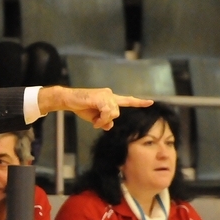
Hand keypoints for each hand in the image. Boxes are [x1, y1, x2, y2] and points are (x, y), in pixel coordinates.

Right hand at [37, 86, 152, 129]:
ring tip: (95, 122)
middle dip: (107, 120)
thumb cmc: (81, 107)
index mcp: (110, 99)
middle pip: (117, 112)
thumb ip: (104, 121)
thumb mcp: (94, 118)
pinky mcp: (100, 97)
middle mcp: (110, 94)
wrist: (69, 99)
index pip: (127, 100)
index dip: (139, 102)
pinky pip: (107, 111)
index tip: (150, 102)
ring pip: (113, 113)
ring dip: (104, 120)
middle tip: (97, 124)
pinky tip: (95, 121)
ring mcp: (106, 94)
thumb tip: (109, 125)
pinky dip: (102, 118)